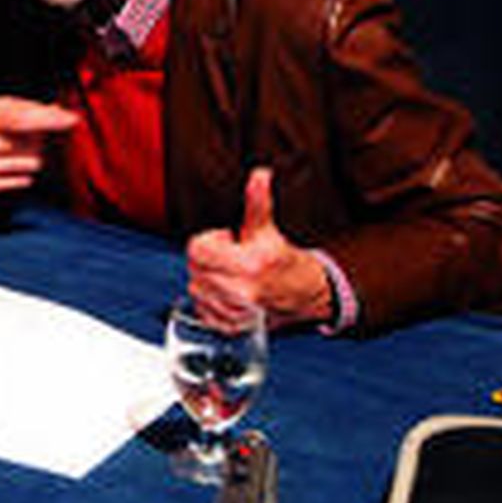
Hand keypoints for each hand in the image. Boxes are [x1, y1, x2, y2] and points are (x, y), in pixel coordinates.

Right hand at [0, 96, 78, 194]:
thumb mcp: (0, 104)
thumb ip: (31, 108)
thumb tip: (64, 115)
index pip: (21, 120)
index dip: (49, 120)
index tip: (73, 119)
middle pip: (33, 145)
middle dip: (39, 138)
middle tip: (25, 132)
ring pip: (33, 164)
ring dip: (33, 154)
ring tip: (13, 146)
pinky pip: (25, 180)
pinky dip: (24, 170)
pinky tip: (7, 160)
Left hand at [186, 168, 333, 330]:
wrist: (307, 295)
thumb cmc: (284, 262)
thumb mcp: (267, 229)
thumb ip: (257, 201)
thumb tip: (259, 175)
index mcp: (248, 265)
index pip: (197, 250)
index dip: (209, 241)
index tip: (227, 242)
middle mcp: (241, 292)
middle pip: (194, 269)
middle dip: (209, 259)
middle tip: (230, 258)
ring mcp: (236, 313)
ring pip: (196, 289)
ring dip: (207, 279)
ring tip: (230, 275)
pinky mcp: (231, 327)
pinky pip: (201, 310)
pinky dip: (209, 301)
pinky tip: (227, 292)